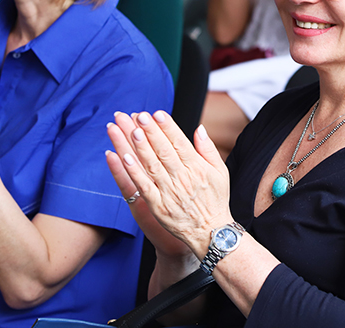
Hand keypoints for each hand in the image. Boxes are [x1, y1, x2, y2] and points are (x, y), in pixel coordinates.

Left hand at [106, 111, 231, 256]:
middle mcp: (182, 178)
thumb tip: (199, 128)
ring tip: (131, 130)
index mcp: (197, 168)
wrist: (210, 232)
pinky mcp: (158, 206)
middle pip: (163, 150)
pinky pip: (143, 186)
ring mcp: (169, 192)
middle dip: (151, 132)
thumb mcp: (220, 172)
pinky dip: (133, 172)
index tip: (157, 113)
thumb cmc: (216, 200)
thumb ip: (208, 149)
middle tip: (139, 116)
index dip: (167, 127)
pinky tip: (123, 158)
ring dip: (140, 147)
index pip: (179, 142)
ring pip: (151, 165)